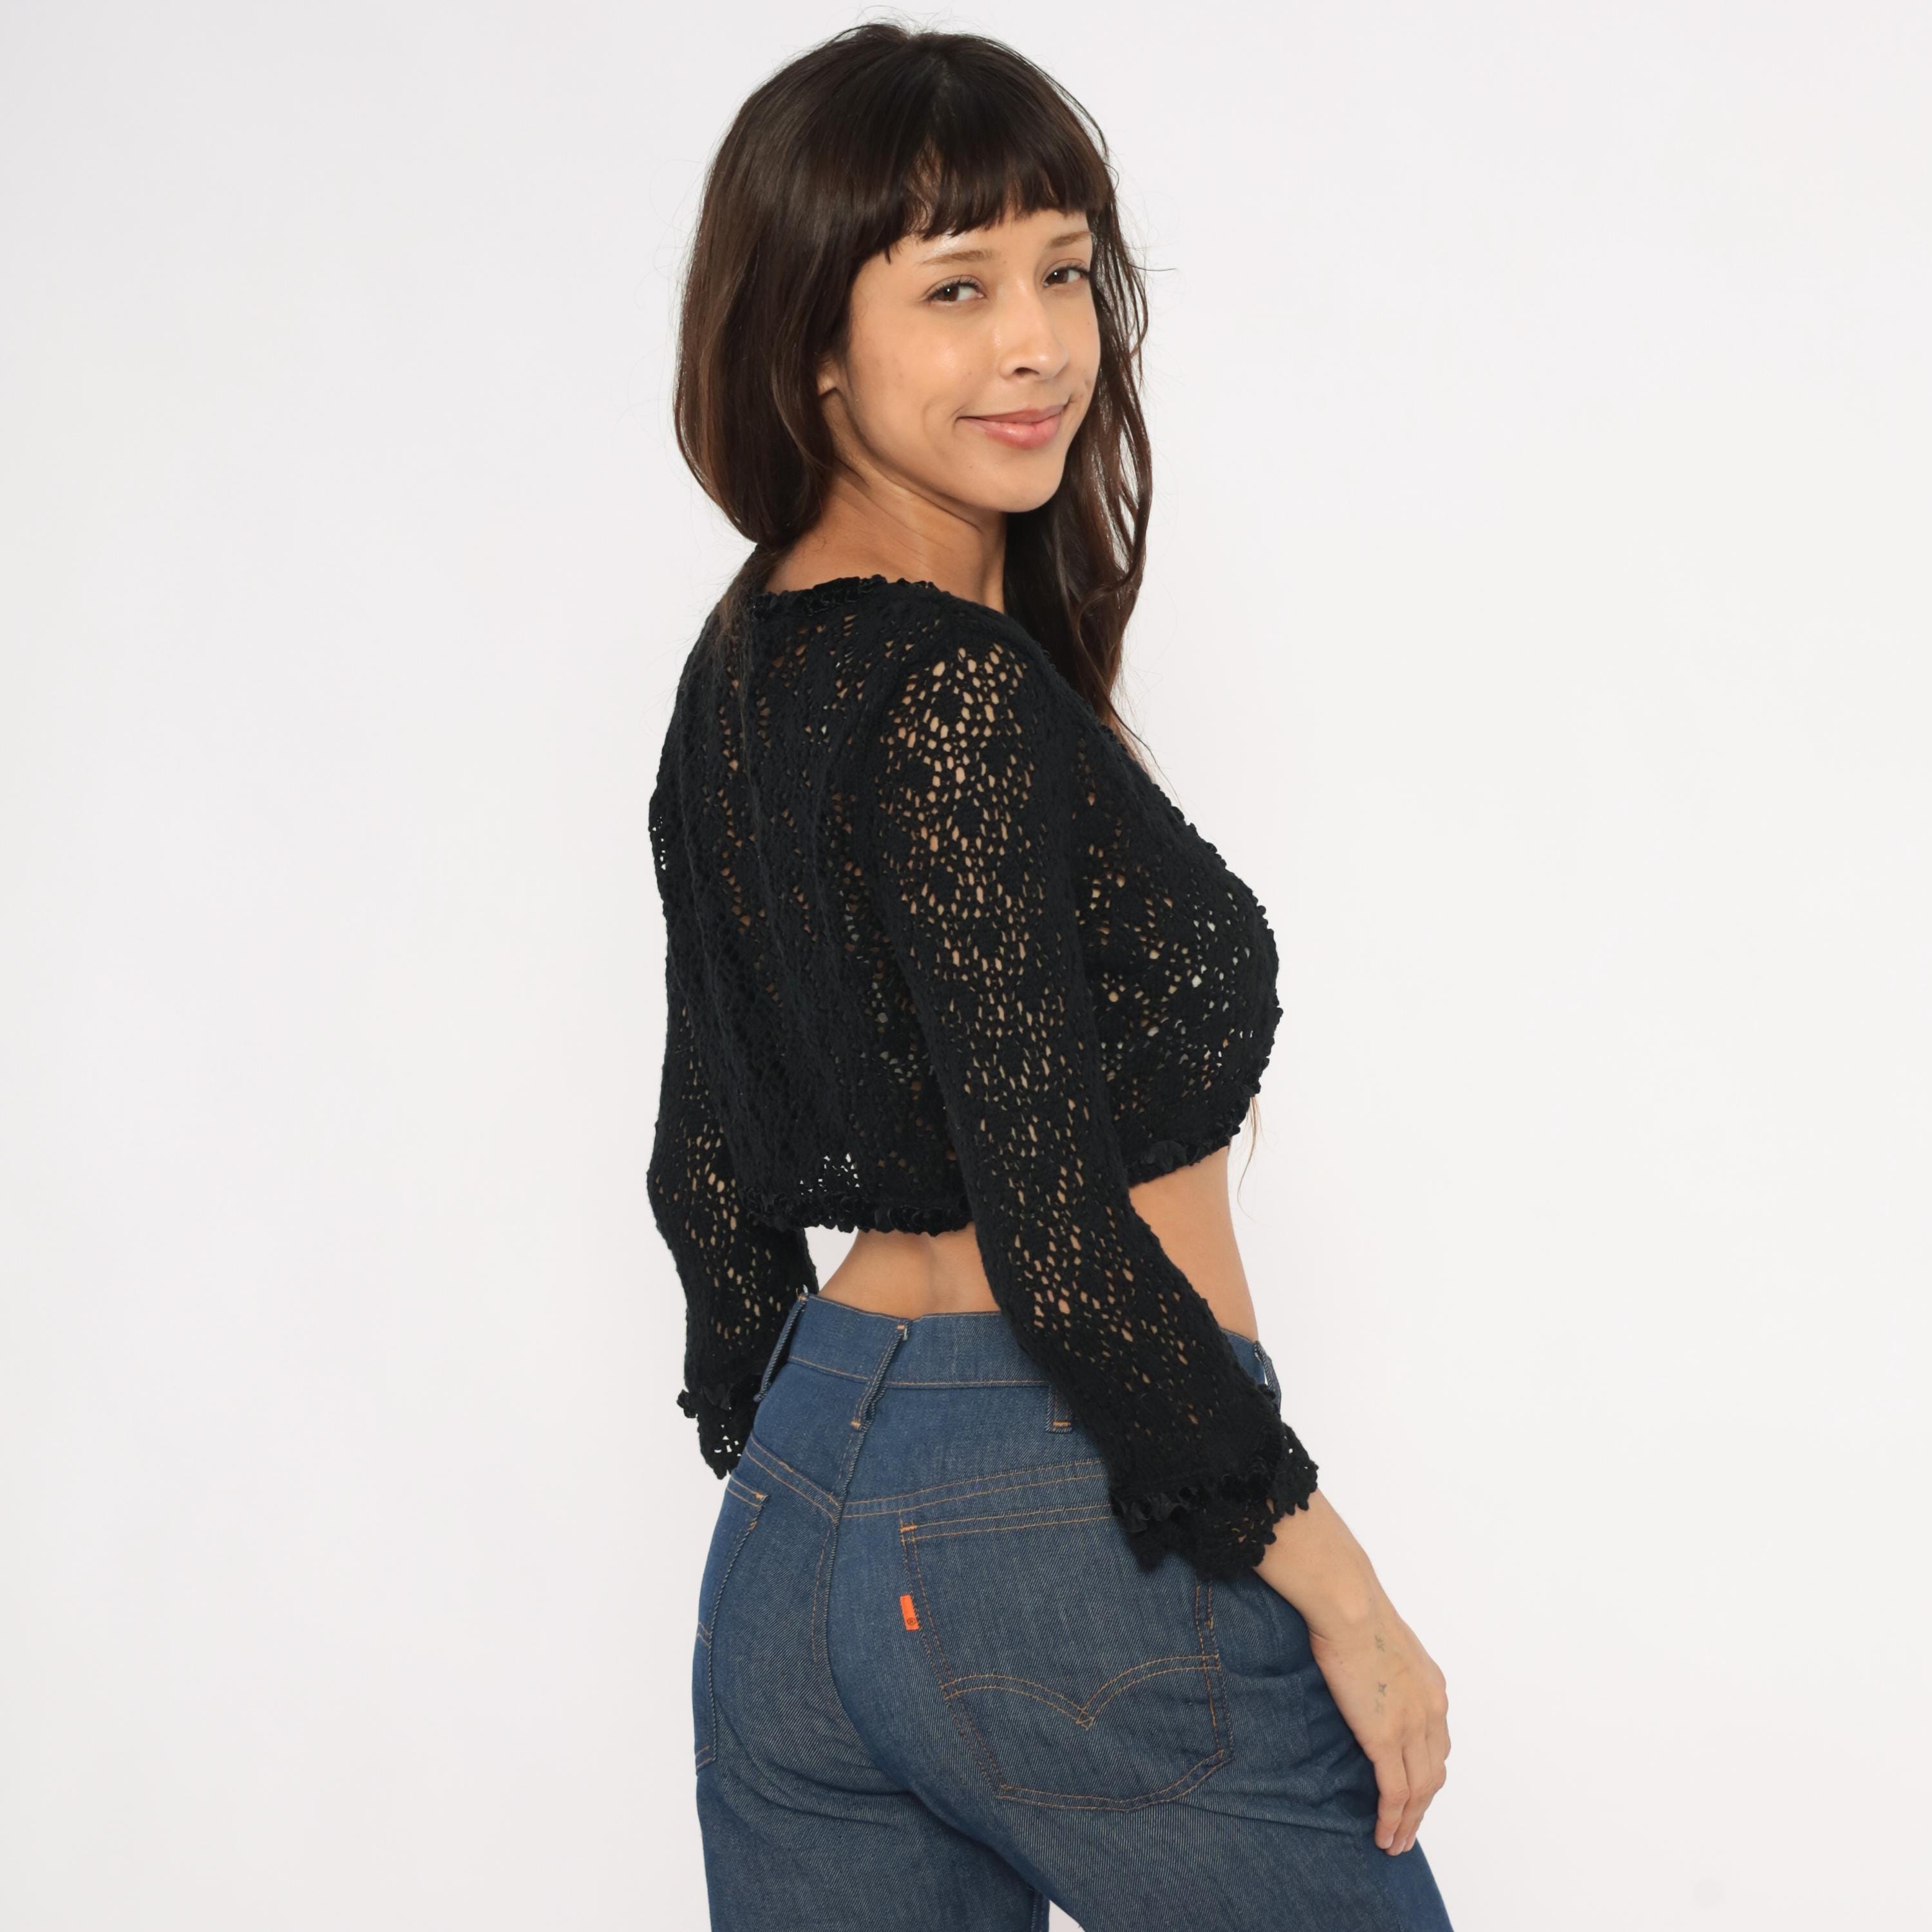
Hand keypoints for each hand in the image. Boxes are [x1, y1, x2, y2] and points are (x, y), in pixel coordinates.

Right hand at [1253, 1493, 1449, 1855]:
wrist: (1349, 1604)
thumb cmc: (1354, 1609)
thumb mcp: (1385, 1641)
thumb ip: (1387, 1667)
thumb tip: (1368, 1672)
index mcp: (1432, 1688)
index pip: (1437, 1745)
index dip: (1427, 1775)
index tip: (1416, 1795)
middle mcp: (1431, 1711)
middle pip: (1434, 1774)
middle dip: (1423, 1808)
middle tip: (1408, 1831)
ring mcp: (1411, 1726)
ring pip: (1419, 1791)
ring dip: (1409, 1823)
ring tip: (1395, 1844)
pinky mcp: (1386, 1737)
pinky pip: (1395, 1792)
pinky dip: (1392, 1819)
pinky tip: (1384, 1835)